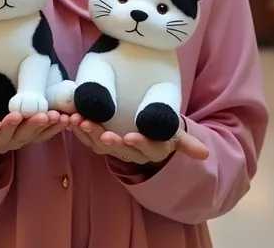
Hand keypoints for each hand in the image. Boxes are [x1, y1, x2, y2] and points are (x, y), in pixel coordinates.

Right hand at [0, 106, 68, 171]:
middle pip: (7, 137)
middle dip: (16, 127)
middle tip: (24, 116)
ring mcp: (14, 142)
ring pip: (27, 138)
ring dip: (39, 128)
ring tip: (49, 117)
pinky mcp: (28, 137)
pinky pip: (42, 136)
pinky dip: (54, 128)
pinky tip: (64, 118)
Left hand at [69, 113, 208, 165]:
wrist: (149, 135)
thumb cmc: (162, 130)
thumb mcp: (175, 134)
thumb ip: (186, 142)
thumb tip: (205, 154)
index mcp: (150, 149)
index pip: (144, 148)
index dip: (137, 143)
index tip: (128, 137)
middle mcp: (131, 152)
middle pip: (117, 147)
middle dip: (103, 136)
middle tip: (90, 126)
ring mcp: (114, 148)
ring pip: (98, 144)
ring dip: (85, 132)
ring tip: (75, 120)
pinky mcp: (99, 141)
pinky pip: (87, 138)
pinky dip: (77, 129)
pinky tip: (68, 118)